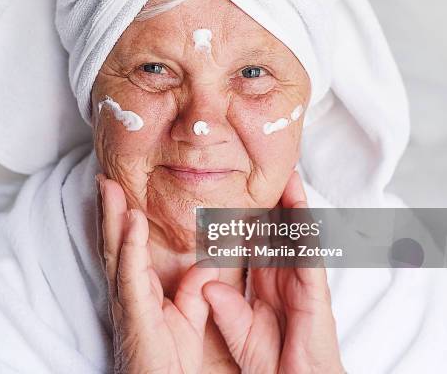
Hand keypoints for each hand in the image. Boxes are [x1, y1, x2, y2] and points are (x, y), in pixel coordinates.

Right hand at [96, 174, 218, 373]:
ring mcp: (127, 298)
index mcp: (138, 287)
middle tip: (104, 175)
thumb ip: (194, 288)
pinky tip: (132, 221)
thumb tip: (206, 261)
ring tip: (108, 185)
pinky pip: (131, 272)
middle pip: (115, 240)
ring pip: (116, 249)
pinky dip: (131, 245)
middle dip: (108, 206)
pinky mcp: (134, 311)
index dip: (121, 216)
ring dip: (111, 215)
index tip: (118, 187)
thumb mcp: (188, 315)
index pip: (128, 244)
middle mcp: (127, 288)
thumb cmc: (169, 360)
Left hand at [202, 171, 344, 373]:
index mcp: (265, 284)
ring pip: (297, 235)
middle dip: (273, 201)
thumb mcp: (240, 332)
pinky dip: (306, 229)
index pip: (257, 242)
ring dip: (293, 204)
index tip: (238, 192)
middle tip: (267, 170)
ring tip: (287, 174)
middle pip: (278, 231)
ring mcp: (301, 283)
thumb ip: (226, 308)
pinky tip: (301, 206)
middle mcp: (284, 277)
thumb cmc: (273, 365)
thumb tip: (209, 283)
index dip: (249, 217)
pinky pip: (310, 254)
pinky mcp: (315, 292)